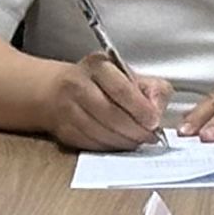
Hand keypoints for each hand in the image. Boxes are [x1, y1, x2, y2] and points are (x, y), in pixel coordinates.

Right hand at [44, 58, 172, 151]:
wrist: (55, 89)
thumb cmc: (97, 82)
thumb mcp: (124, 73)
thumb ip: (148, 87)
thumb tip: (158, 110)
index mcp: (97, 66)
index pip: (121, 89)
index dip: (140, 108)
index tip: (154, 121)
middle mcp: (78, 85)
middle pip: (111, 114)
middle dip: (135, 130)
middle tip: (149, 136)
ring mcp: (68, 109)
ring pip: (101, 133)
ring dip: (124, 142)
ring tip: (137, 141)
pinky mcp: (64, 131)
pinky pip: (91, 145)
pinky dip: (110, 148)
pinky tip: (120, 144)